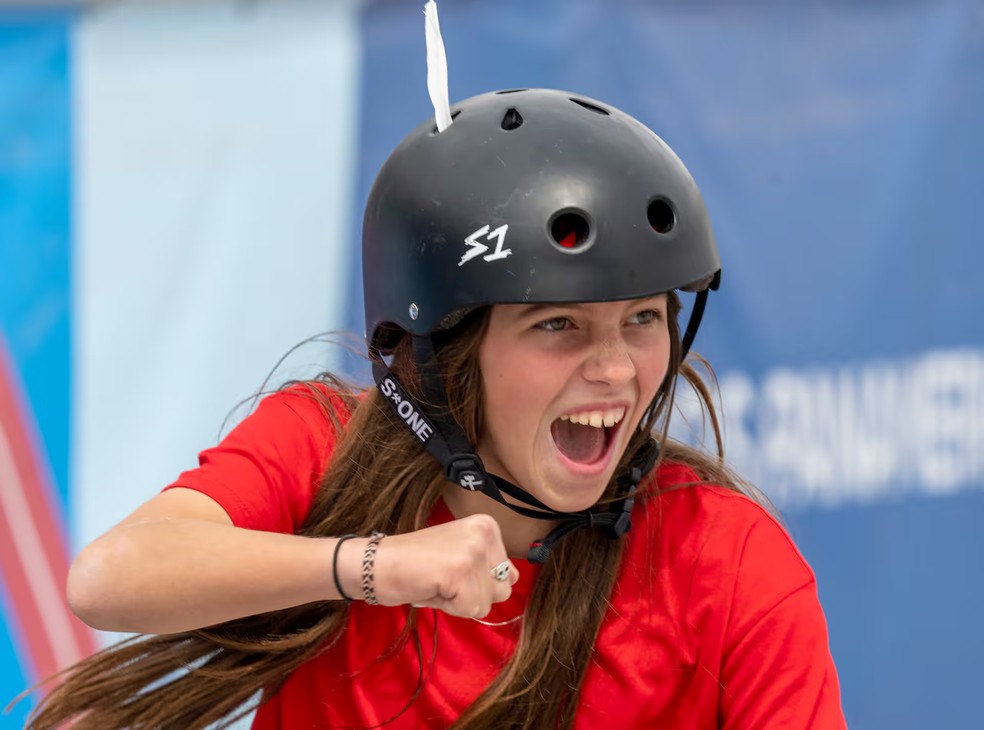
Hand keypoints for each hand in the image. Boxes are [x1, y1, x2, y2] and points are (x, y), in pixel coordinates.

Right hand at [368, 514, 519, 618]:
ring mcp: (473, 551)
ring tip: (437, 583)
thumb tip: (514, 579)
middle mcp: (484, 533)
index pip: (507, 573)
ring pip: (487, 602)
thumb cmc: (416, 563)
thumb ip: (488, 564)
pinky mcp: (460, 572)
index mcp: (487, 525)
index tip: (450, 569)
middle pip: (502, 589)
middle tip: (443, 578)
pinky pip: (471, 610)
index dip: (477, 581)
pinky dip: (450, 607)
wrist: (378, 563)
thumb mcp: (460, 552)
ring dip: (461, 602)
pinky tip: (432, 588)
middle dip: (473, 593)